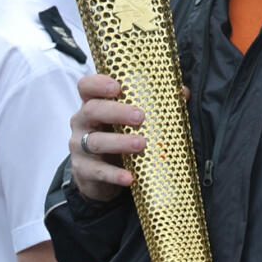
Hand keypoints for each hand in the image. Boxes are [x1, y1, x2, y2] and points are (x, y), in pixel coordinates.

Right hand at [69, 74, 146, 202]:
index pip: (86, 86)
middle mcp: (82, 123)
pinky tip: (130, 177)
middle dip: (116, 112)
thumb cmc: (116, 137)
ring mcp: (79, 147)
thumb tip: (182, 92)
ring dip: (119, 142)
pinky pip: (98, 171)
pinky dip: (114, 175)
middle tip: (140, 117)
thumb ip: (153, 105)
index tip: (117, 86)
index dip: (98, 83)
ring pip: (95, 141)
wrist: (97, 176)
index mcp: (93, 104)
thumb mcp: (128, 121)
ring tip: (141, 144)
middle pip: (92, 110)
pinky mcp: (84, 170)